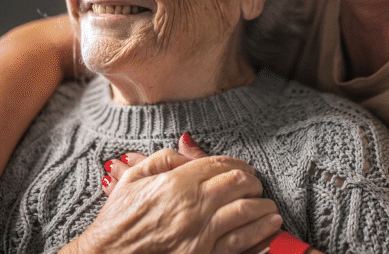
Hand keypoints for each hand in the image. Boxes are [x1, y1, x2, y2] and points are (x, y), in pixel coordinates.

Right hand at [75, 136, 281, 253]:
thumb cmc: (117, 220)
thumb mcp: (134, 179)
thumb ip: (165, 158)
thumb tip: (190, 145)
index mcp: (176, 183)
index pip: (219, 164)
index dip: (237, 163)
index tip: (245, 167)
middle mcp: (192, 206)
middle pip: (238, 183)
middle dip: (253, 182)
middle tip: (256, 185)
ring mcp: (199, 234)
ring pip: (245, 212)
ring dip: (263, 207)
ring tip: (270, 208)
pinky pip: (239, 244)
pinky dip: (260, 235)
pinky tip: (270, 230)